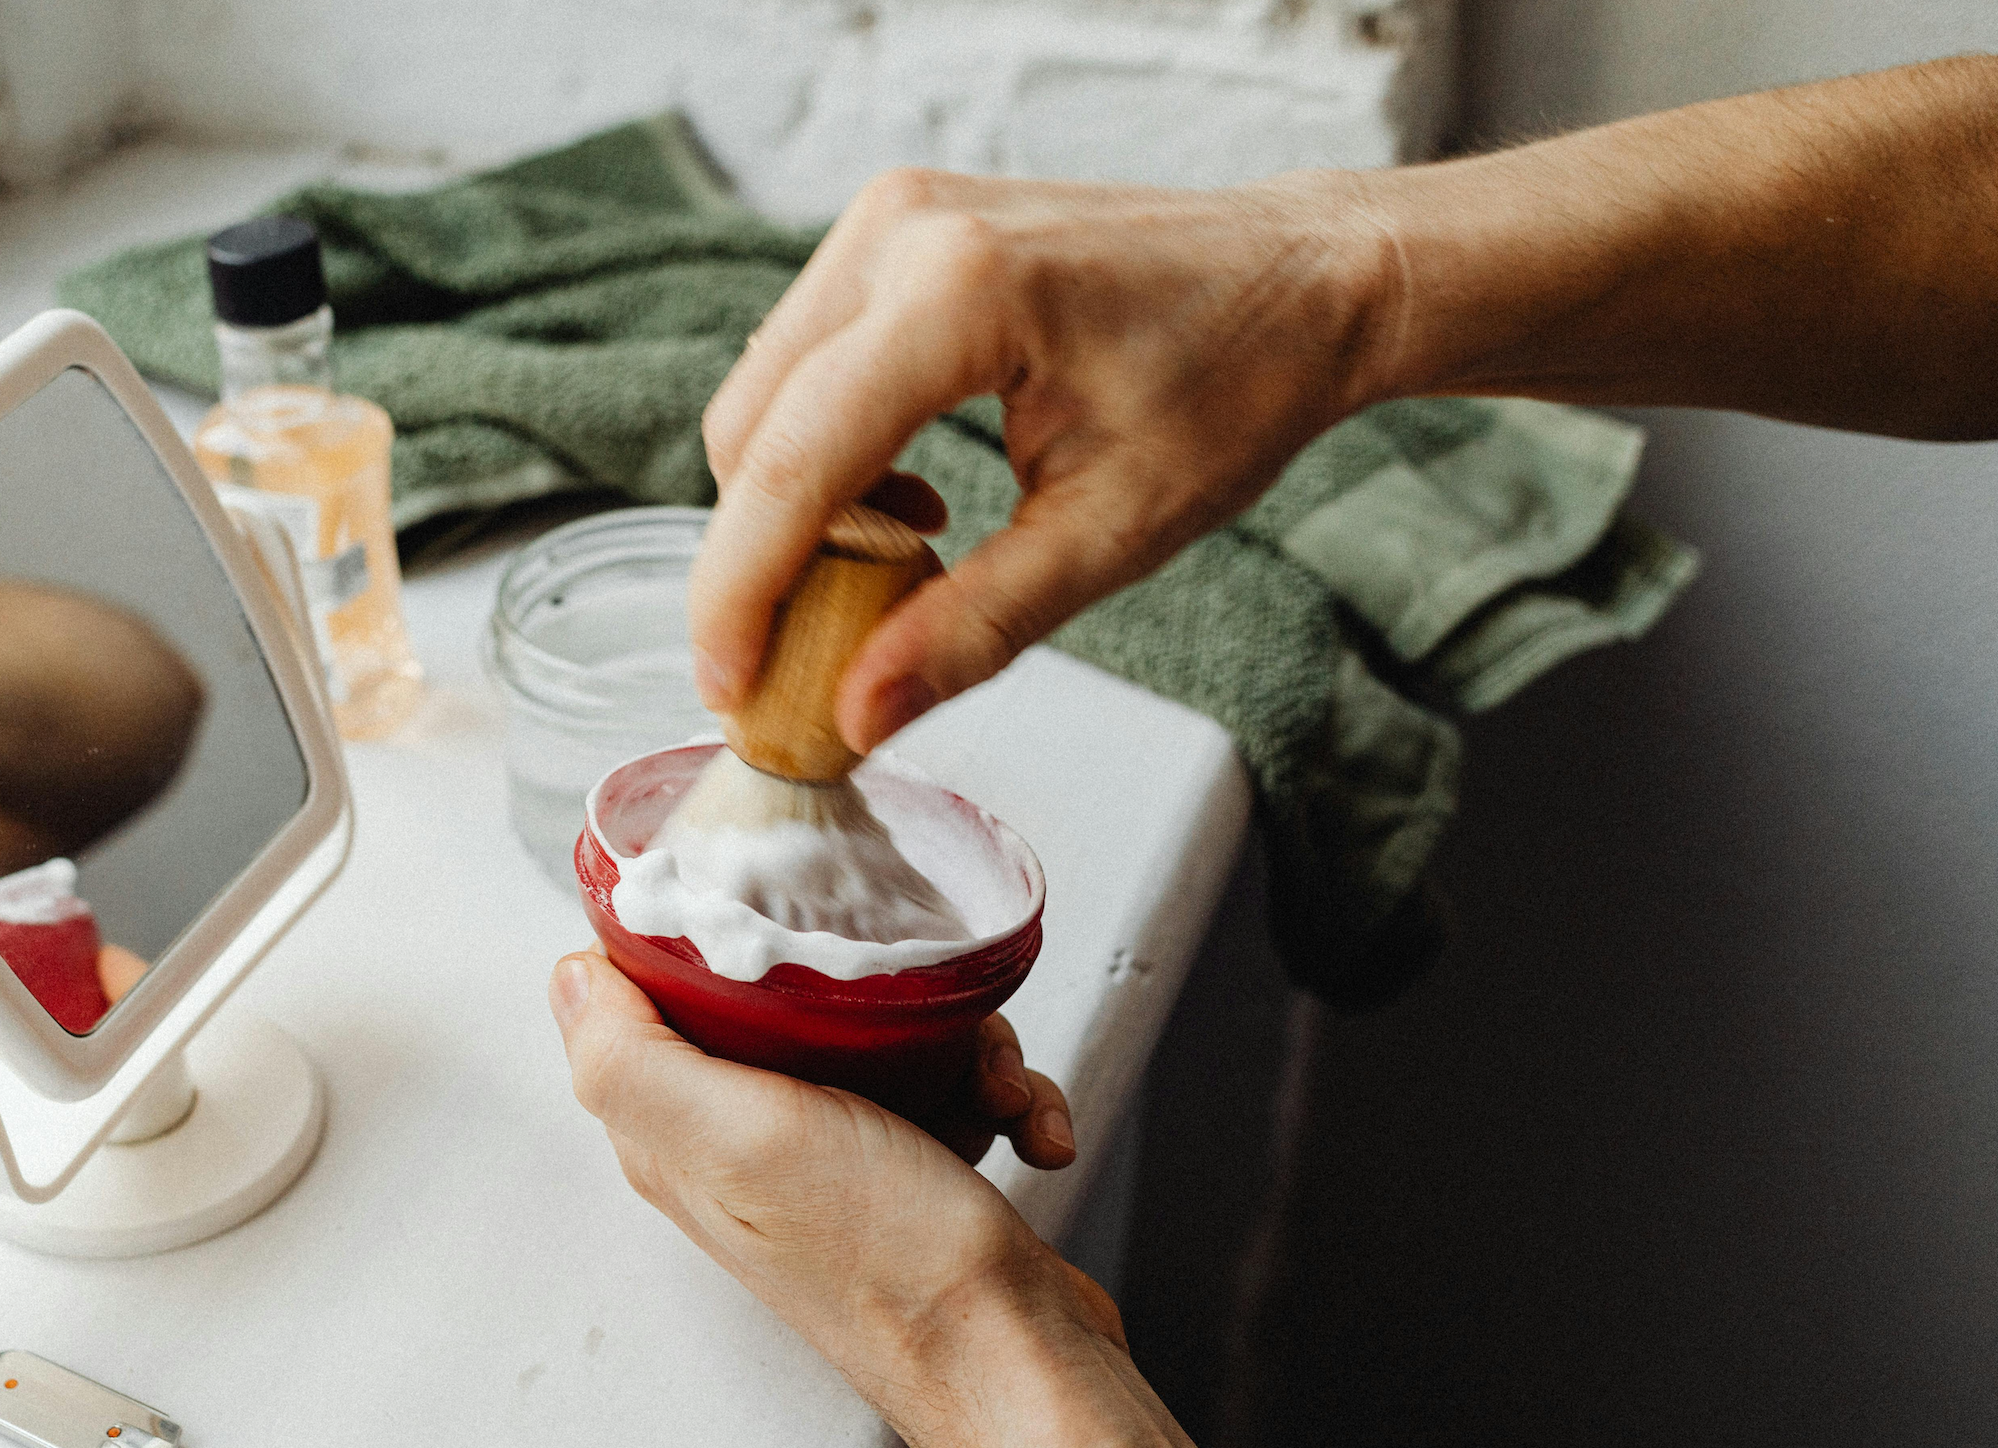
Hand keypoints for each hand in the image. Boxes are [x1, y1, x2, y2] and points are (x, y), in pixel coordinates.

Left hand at [551, 949, 1191, 1445]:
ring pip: (885, 1032)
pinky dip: (999, 1092)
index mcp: (680, 1132)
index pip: (649, 997)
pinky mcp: (908, 1165)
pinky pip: (953, 1083)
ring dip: (957, 1045)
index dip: (700, 942)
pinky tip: (1018, 1122)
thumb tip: (568, 979)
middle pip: (784, 999)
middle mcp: (747, 1141)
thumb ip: (634, 1057)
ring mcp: (832, 1154)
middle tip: (910, 1019)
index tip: (767, 923)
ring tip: (983, 1082)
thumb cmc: (888, 1270)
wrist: (1013, 1358)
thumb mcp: (739, 1136)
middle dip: (866, 990)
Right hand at [691, 166, 1393, 748]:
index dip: (739, 591)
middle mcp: (902, 232)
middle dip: (759, 558)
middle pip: (748, 429)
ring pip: (761, 395)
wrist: (1305, 276)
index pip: (789, 462)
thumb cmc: (1239, 384)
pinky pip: (803, 359)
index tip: (728, 686)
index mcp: (960, 292)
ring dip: (791, 503)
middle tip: (807, 654)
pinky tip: (906, 496)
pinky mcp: (894, 226)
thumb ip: (972, 627)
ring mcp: (891, 217)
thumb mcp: (1112, 533)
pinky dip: (821, 447)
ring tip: (890, 567)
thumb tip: (857, 713)